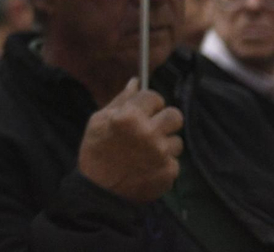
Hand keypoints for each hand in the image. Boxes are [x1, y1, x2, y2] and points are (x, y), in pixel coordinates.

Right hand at [77, 79, 182, 202]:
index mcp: (130, 116)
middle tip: (152, 128)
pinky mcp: (170, 172)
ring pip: (177, 140)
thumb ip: (121, 100)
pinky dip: (163, 163)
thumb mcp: (99, 120)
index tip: (144, 111)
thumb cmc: (96, 151)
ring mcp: (162, 154)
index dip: (149, 103)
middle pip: (175, 116)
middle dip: (164, 120)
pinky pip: (174, 160)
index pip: (155, 97)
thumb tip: (136, 81)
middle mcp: (149, 133)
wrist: (100, 192)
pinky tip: (147, 166)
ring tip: (146, 152)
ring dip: (164, 144)